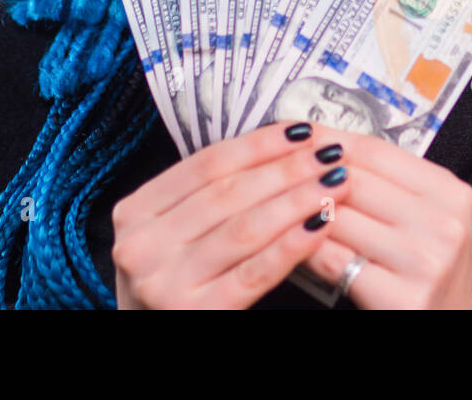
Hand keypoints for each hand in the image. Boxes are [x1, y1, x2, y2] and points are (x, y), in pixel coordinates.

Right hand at [111, 122, 350, 308]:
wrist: (157, 340)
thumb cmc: (176, 279)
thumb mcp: (175, 231)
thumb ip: (211, 194)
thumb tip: (283, 146)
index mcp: (135, 212)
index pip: (207, 164)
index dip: (259, 144)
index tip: (303, 130)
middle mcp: (140, 246)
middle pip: (228, 193)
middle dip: (287, 168)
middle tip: (331, 153)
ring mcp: (163, 283)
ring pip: (244, 228)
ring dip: (297, 200)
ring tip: (336, 182)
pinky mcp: (194, 314)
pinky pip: (254, 272)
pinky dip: (291, 245)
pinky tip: (321, 225)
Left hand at [298, 125, 471, 308]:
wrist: (449, 321)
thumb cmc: (427, 265)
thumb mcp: (425, 215)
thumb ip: (386, 182)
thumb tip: (323, 145)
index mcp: (450, 193)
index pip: (377, 152)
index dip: (331, 139)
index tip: (300, 133)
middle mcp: (442, 224)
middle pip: (354, 182)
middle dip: (312, 175)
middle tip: (280, 171)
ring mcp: (423, 262)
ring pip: (339, 219)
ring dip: (304, 212)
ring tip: (282, 206)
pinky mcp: (400, 298)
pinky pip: (333, 260)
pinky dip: (307, 248)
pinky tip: (295, 242)